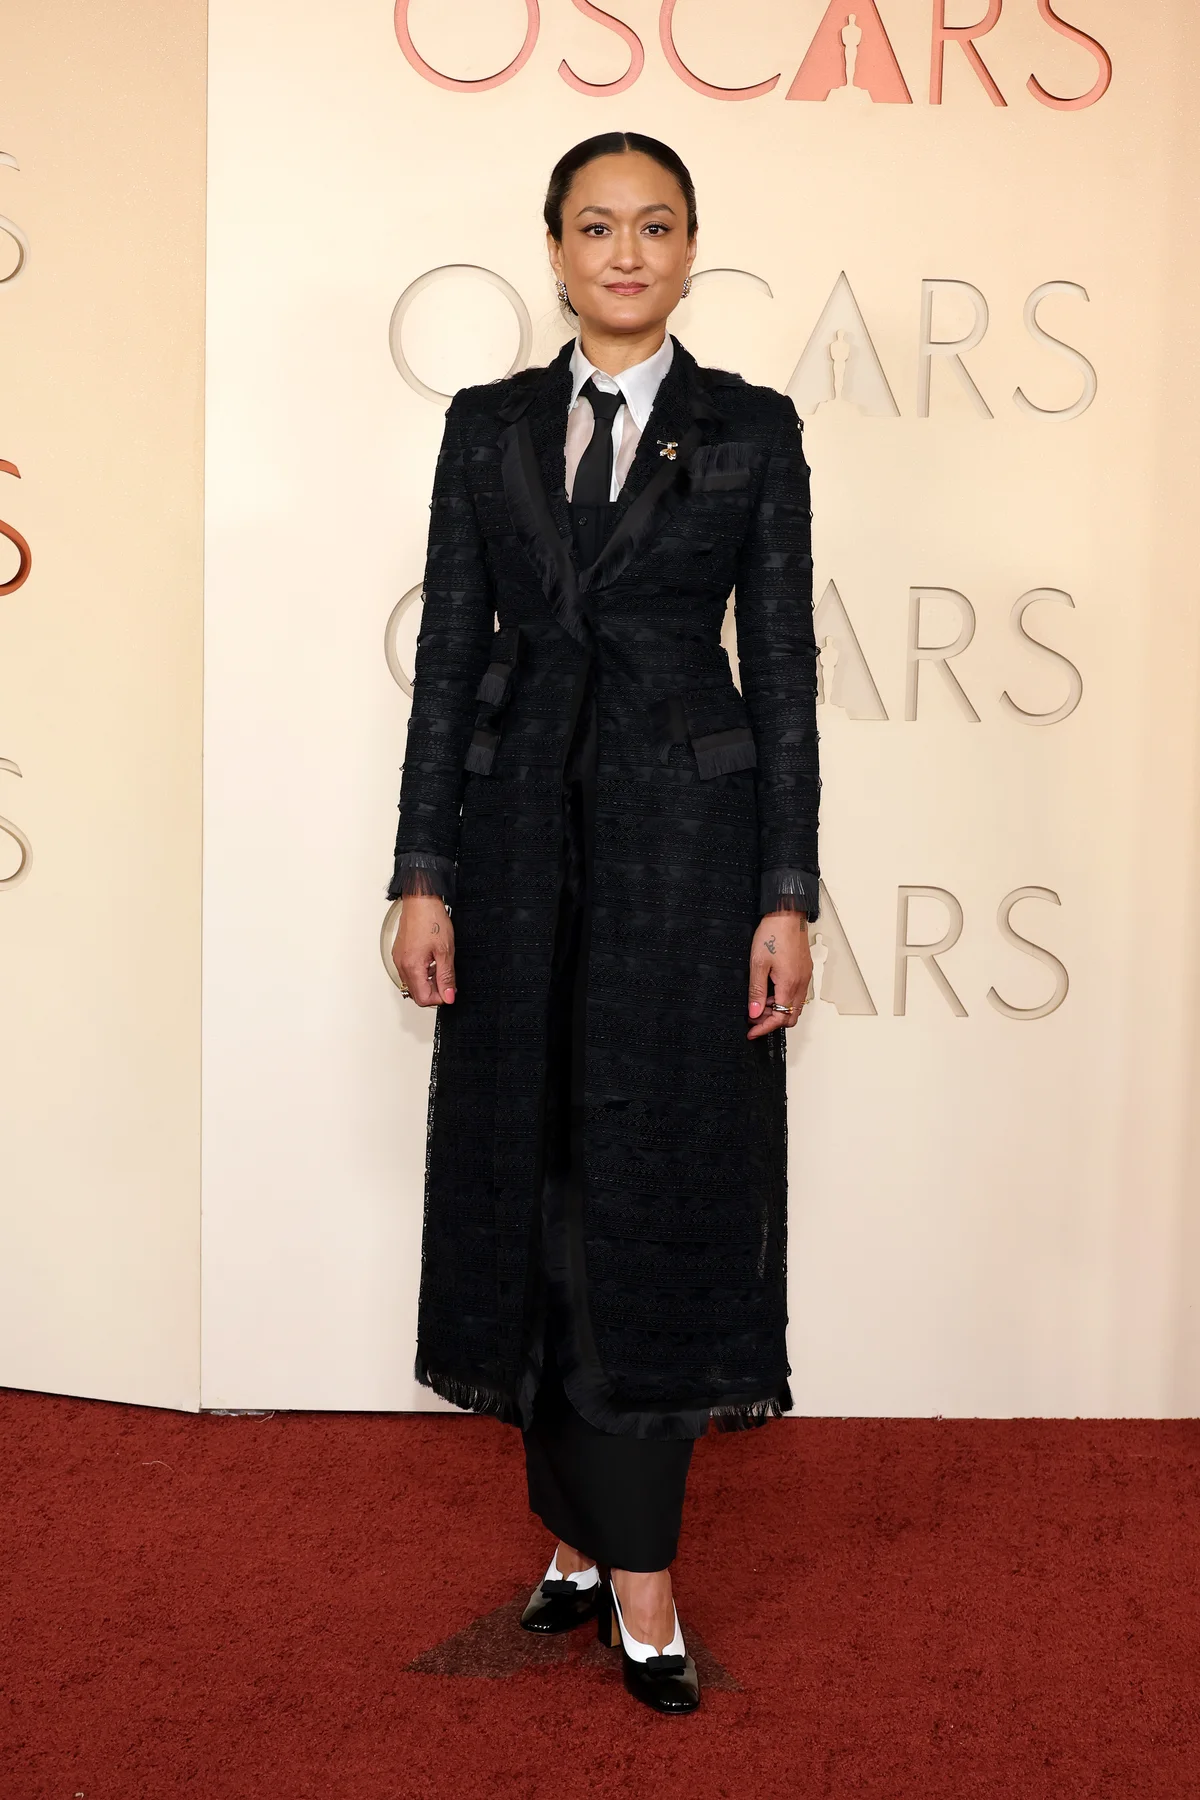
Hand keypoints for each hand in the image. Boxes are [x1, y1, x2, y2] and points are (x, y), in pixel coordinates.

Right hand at [392, 895, 455, 1005]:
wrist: (421, 900)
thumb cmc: (431, 919)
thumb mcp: (445, 951)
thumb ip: (446, 977)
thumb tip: (449, 996)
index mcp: (412, 967)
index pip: (423, 998)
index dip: (440, 997)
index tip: (450, 990)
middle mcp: (401, 965)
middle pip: (417, 993)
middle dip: (434, 991)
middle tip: (447, 979)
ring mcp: (399, 959)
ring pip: (413, 983)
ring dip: (428, 981)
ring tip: (440, 966)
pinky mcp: (400, 953)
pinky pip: (409, 971)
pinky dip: (422, 972)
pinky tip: (432, 961)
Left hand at [747, 912, 810, 1038]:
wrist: (787, 914)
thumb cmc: (773, 934)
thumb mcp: (758, 964)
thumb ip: (757, 991)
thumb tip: (755, 1013)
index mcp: (790, 984)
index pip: (780, 1018)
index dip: (764, 1028)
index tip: (752, 1032)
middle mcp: (801, 983)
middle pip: (790, 1016)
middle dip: (772, 1021)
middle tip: (754, 1018)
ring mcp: (805, 977)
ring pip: (794, 1006)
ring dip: (778, 1010)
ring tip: (759, 1002)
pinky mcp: (804, 970)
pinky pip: (797, 993)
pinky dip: (784, 998)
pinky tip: (770, 990)